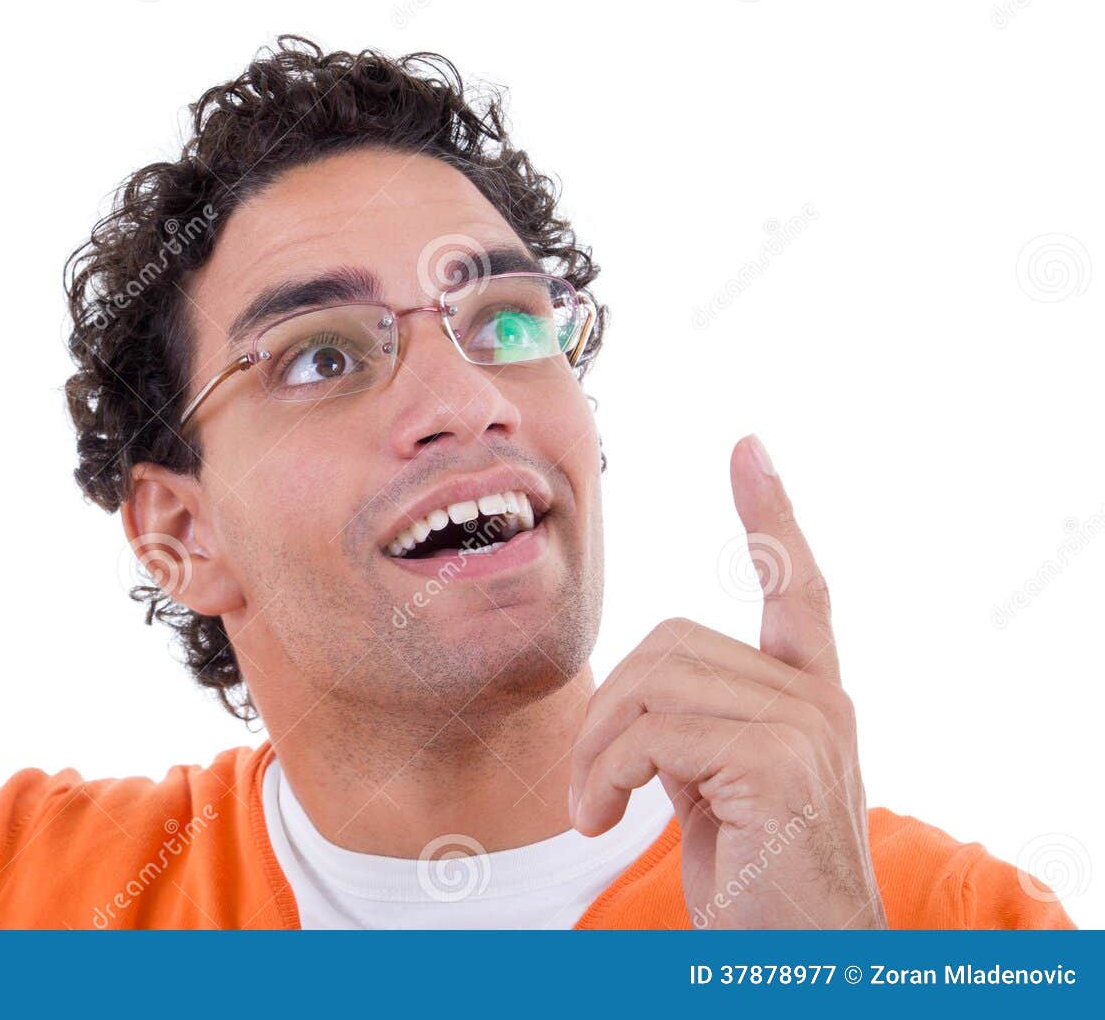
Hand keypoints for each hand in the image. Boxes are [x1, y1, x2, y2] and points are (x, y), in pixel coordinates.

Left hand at [566, 435, 885, 928]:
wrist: (797, 962)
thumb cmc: (751, 885)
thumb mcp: (716, 789)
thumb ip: (694, 727)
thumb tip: (640, 695)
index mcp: (806, 698)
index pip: (798, 588)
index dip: (771, 517)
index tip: (748, 448)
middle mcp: (817, 701)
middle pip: (670, 642)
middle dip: (606, 711)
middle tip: (593, 786)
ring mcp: (806, 726)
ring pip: (652, 681)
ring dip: (598, 749)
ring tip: (595, 808)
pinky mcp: (779, 760)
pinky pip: (653, 729)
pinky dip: (607, 773)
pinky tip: (604, 818)